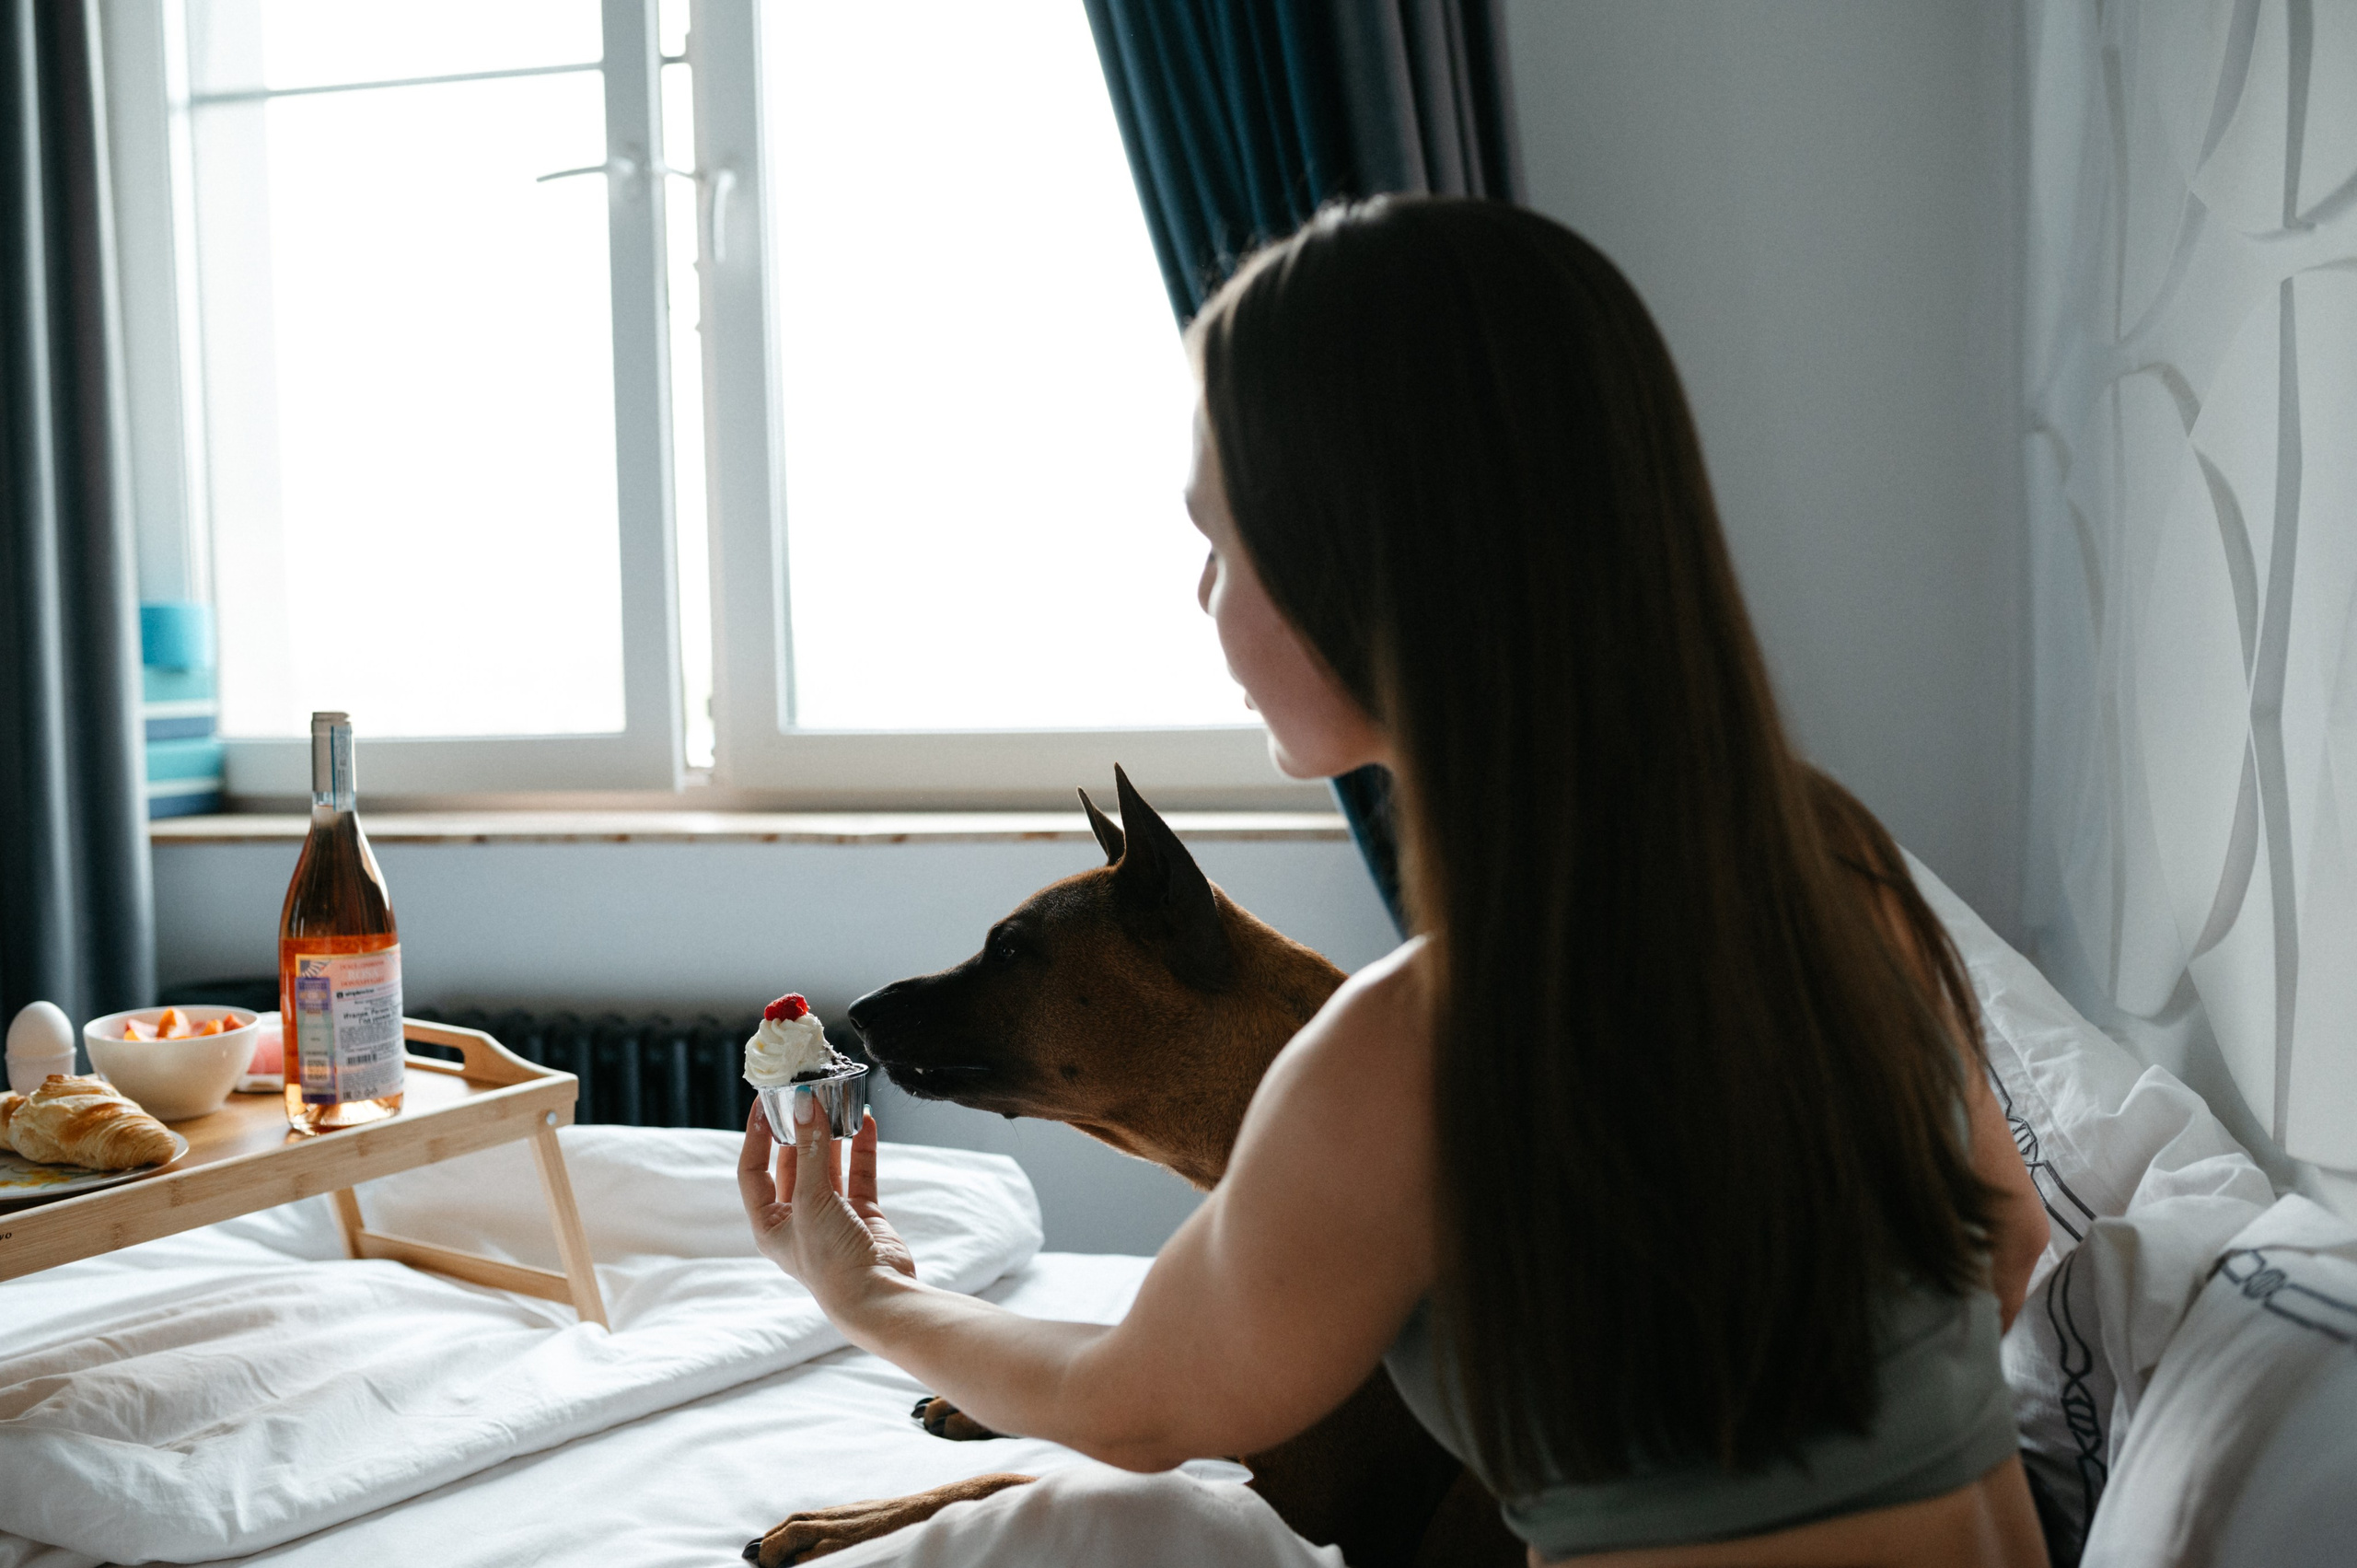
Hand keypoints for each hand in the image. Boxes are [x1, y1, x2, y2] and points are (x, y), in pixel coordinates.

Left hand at [738, 1103, 916, 1310]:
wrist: (876, 1295)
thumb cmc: (830, 1261)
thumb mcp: (811, 1201)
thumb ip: (809, 1150)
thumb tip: (805, 1103)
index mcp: (769, 1224)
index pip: (753, 1171)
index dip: (755, 1136)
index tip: (764, 1102)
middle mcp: (797, 1219)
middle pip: (792, 1163)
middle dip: (798, 1130)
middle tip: (804, 1095)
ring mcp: (831, 1215)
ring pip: (827, 1166)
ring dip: (830, 1136)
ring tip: (835, 1103)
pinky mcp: (862, 1214)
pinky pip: (859, 1174)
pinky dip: (861, 1148)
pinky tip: (865, 1122)